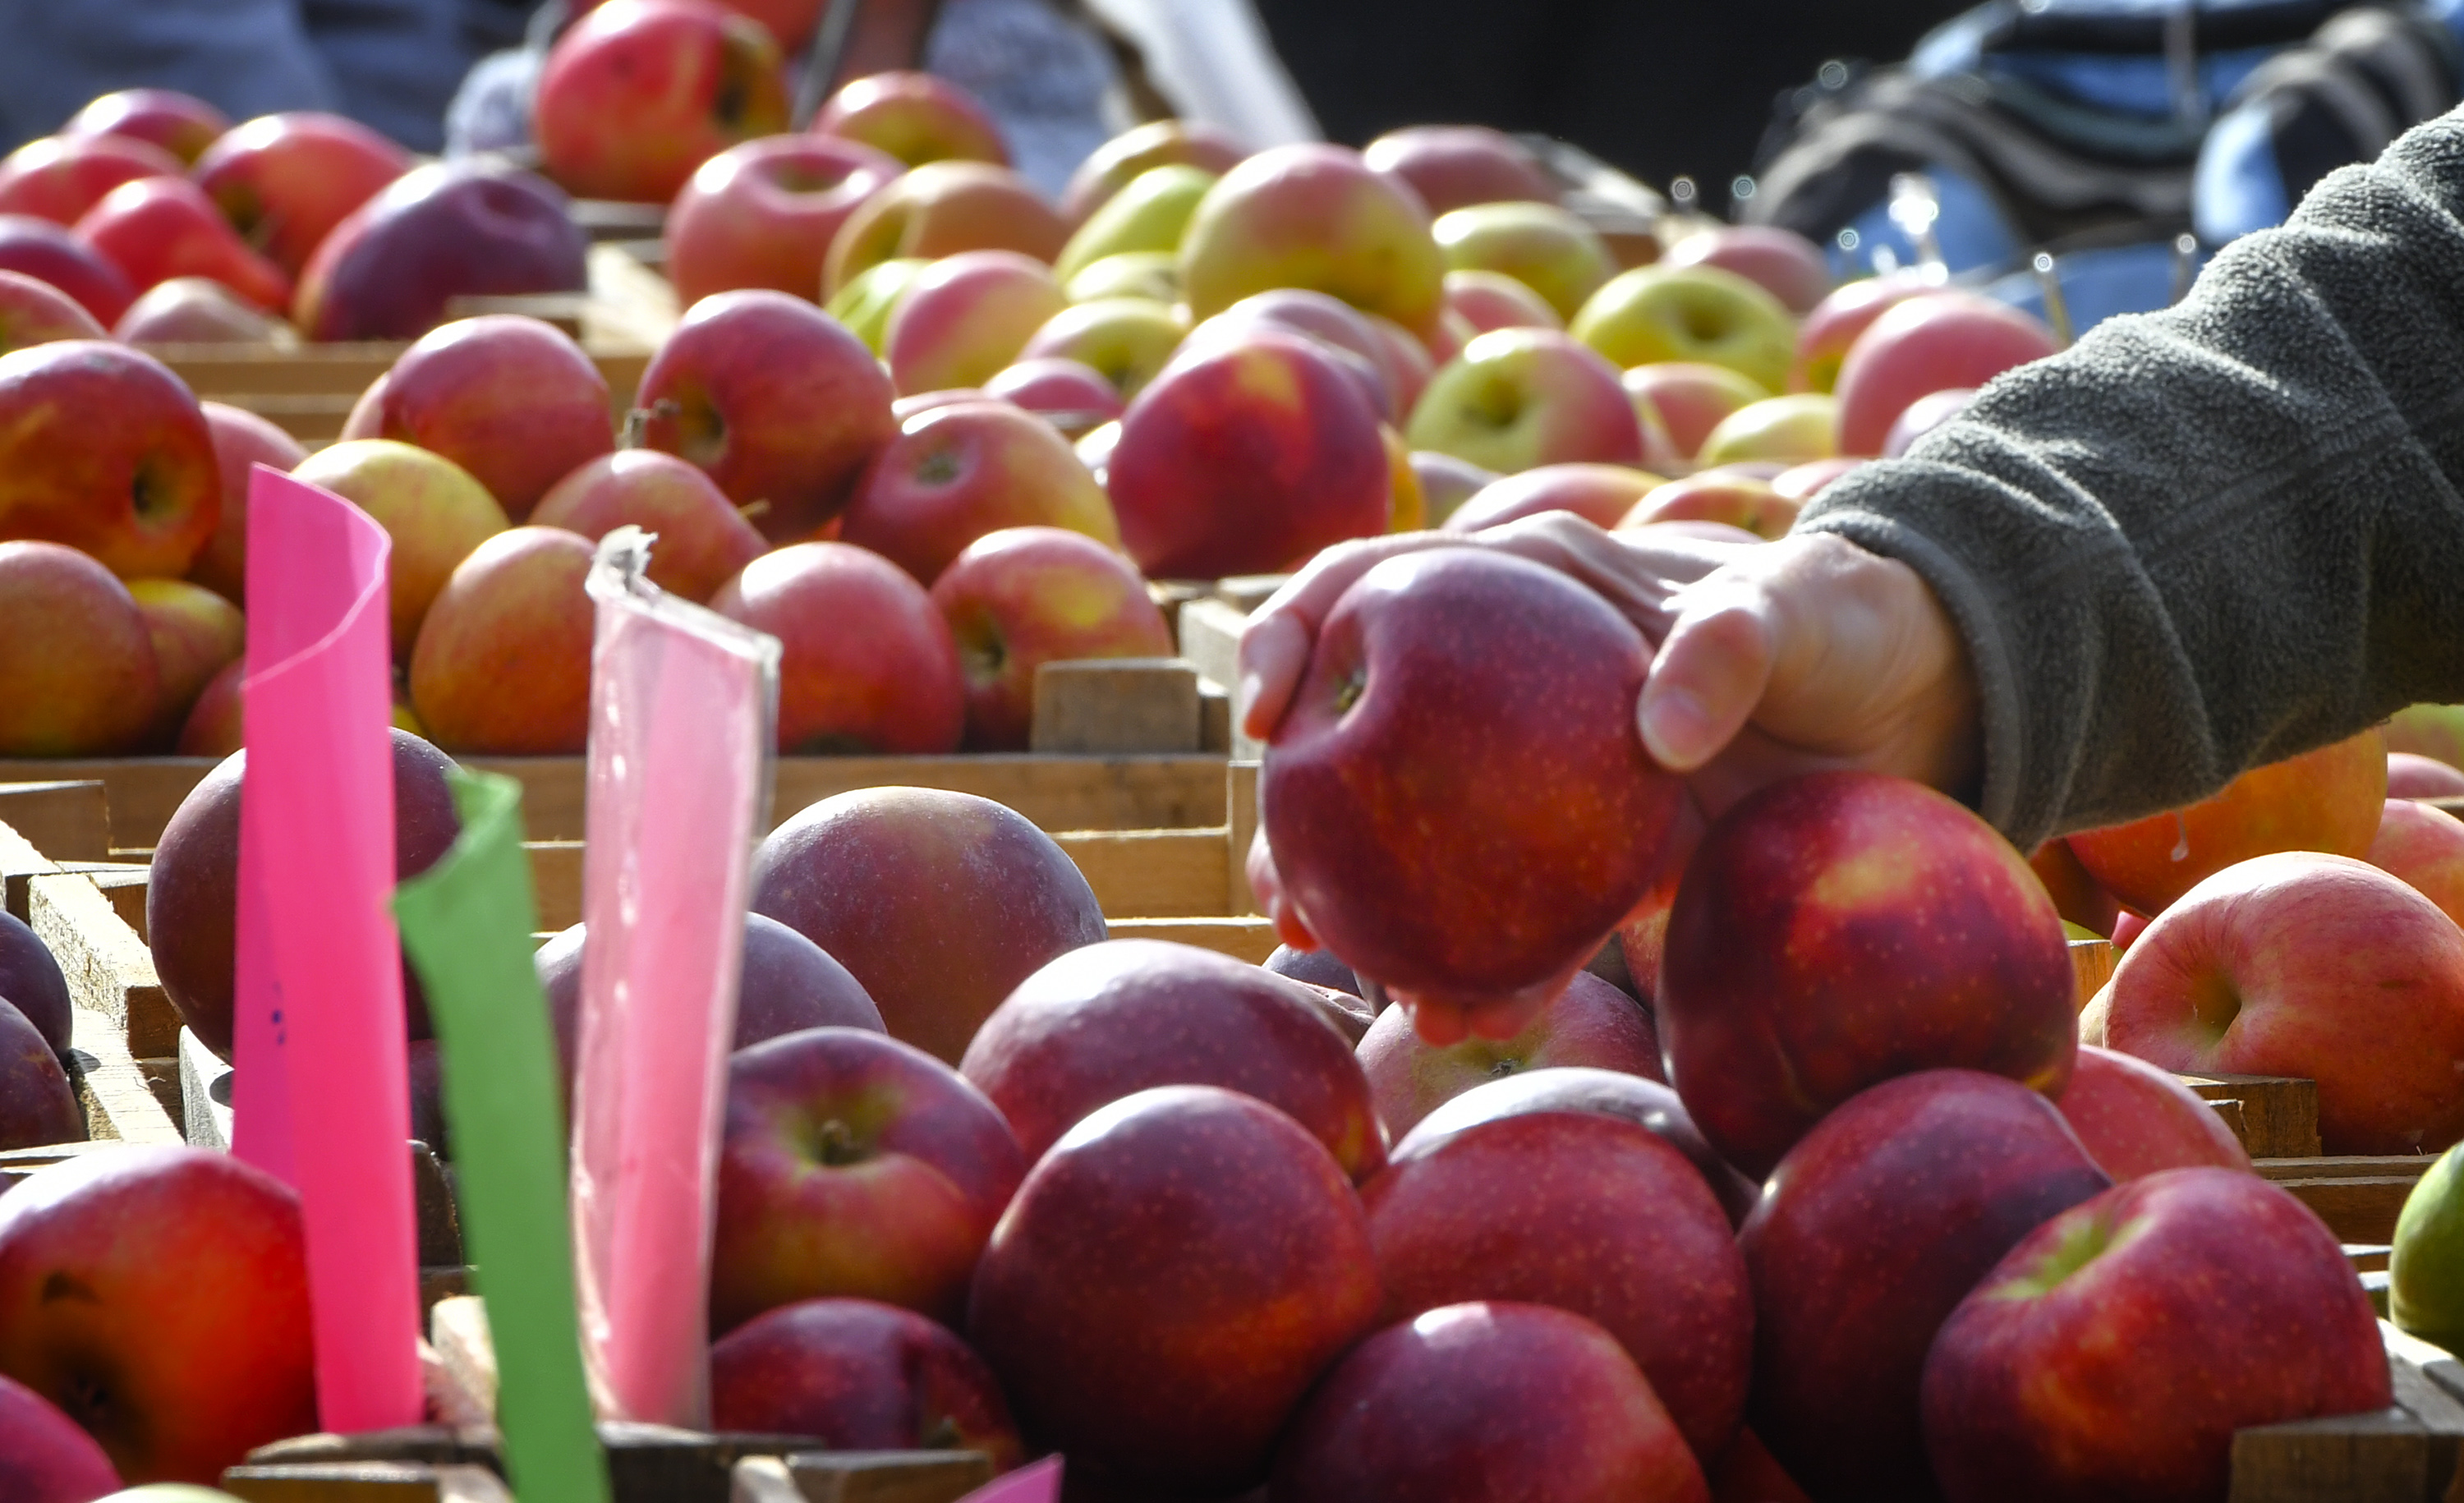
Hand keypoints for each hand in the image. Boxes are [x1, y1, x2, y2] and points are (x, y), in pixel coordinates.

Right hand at [1236, 515, 1980, 1024]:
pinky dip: (1472, 958)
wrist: (1915, 708)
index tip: (1267, 716)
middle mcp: (1501, 668)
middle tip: (1282, 892)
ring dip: (1360, 900)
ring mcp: (1530, 769)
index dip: (1295, 633)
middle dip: (1298, 812)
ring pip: (1409, 829)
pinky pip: (1504, 906)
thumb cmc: (1846, 623)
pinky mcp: (1580, 852)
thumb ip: (1732, 643)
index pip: (1372, 581)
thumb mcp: (1803, 609)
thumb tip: (1658, 731)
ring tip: (1342, 966)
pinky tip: (1452, 1014)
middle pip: (1356, 725)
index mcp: (1528, 578)